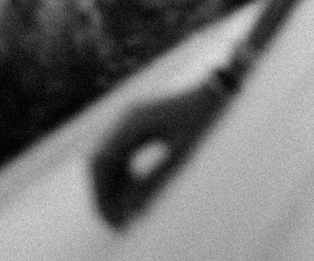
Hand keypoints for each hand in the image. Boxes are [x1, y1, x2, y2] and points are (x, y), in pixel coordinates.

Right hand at [89, 77, 233, 227]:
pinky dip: (122, 176)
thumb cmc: (202, 119)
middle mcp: (124, 119)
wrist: (215, 91)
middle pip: (99, 163)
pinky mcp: (135, 125)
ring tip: (126, 213)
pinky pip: (120, 155)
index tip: (112, 219)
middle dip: (104, 195)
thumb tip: (132, 209)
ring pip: (107, 161)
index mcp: (133, 122)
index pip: (101, 163)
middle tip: (117, 223)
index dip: (101, 195)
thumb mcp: (182, 153)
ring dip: (112, 187)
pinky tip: (133, 194)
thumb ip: (155, 180)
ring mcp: (128, 121)